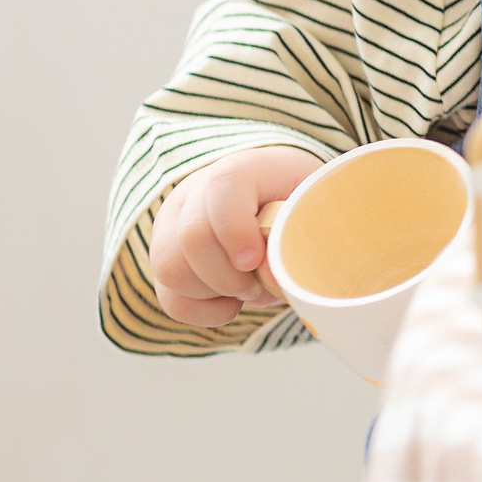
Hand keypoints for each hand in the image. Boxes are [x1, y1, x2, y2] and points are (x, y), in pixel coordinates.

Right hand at [148, 145, 324, 326]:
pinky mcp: (167, 262)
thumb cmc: (304, 206)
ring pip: (171, 270)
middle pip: (190, 238)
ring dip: (217, 293)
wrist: (285, 207)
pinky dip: (205, 311)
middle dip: (229, 274)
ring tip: (252, 288)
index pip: (222, 188)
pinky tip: (233, 300)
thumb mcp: (315, 207)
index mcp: (240, 170)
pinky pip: (170, 298)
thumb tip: (272, 279)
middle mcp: (195, 194)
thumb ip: (301, 233)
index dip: (236, 230)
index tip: (256, 260)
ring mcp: (173, 228)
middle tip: (261, 281)